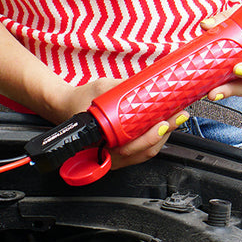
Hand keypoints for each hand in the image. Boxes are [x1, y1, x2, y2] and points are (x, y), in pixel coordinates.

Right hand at [57, 78, 188, 170]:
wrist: (63, 107)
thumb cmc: (79, 100)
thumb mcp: (102, 88)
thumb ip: (123, 88)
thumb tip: (149, 83)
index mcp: (100, 142)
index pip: (131, 147)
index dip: (152, 137)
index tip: (164, 122)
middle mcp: (106, 154)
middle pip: (143, 151)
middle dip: (165, 133)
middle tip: (178, 116)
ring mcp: (112, 158)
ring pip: (144, 154)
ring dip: (163, 137)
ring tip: (175, 119)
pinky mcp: (116, 155)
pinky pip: (139, 152)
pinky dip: (154, 140)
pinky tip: (163, 127)